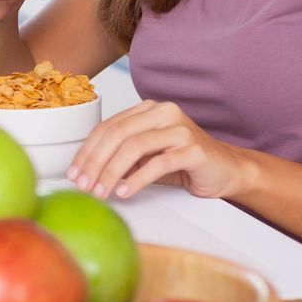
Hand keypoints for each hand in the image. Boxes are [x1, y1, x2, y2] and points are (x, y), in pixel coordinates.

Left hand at [68, 100, 252, 199]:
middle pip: (117, 135)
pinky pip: (159, 163)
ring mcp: (181, 129)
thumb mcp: (145, 157)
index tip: (73, 172)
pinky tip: (125, 192)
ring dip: (112, 172)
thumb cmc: (183, 163)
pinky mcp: (195, 150)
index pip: (107, 127)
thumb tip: (84, 171)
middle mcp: (163, 113)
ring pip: (134, 147)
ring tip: (101, 192)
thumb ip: (120, 156)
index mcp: (147, 110)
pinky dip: (137, 179)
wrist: (228, 171)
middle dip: (95, 162)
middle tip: (83, 185)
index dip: (86, 150)